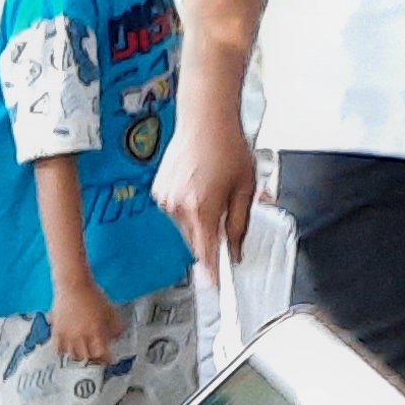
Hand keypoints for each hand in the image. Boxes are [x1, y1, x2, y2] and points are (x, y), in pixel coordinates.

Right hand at [49, 283, 125, 366]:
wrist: (73, 285)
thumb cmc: (93, 295)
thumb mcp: (111, 310)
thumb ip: (116, 327)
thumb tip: (116, 338)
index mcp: (96, 331)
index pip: (101, 353)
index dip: (106, 359)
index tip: (109, 360)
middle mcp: (80, 335)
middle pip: (87, 357)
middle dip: (94, 360)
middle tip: (98, 360)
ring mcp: (67, 334)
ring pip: (73, 355)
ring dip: (80, 357)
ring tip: (85, 356)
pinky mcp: (56, 331)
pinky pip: (58, 348)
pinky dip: (65, 352)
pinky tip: (69, 350)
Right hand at [157, 90, 255, 266]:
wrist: (206, 118)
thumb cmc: (228, 145)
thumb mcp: (245, 187)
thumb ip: (240, 223)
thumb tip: (237, 248)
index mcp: (202, 208)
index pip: (207, 252)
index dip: (212, 271)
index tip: (215, 286)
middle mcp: (179, 206)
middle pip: (197, 240)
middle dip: (212, 236)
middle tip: (226, 213)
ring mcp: (165, 198)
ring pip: (186, 226)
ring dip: (200, 219)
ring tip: (213, 190)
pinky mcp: (159, 190)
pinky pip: (176, 211)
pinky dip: (189, 206)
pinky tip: (200, 184)